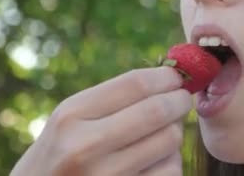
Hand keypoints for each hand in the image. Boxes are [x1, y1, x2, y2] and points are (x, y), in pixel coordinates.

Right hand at [11, 67, 192, 175]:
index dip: (166, 77)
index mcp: (70, 116)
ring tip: (162, 133)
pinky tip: (154, 162)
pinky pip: (170, 171)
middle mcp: (84, 147)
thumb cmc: (61, 155)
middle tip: (183, 100)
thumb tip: (171, 77)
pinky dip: (170, 162)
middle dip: (180, 101)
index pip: (136, 83)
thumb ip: (113, 98)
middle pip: (158, 111)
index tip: (177, 77)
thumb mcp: (70, 121)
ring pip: (170, 141)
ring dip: (175, 133)